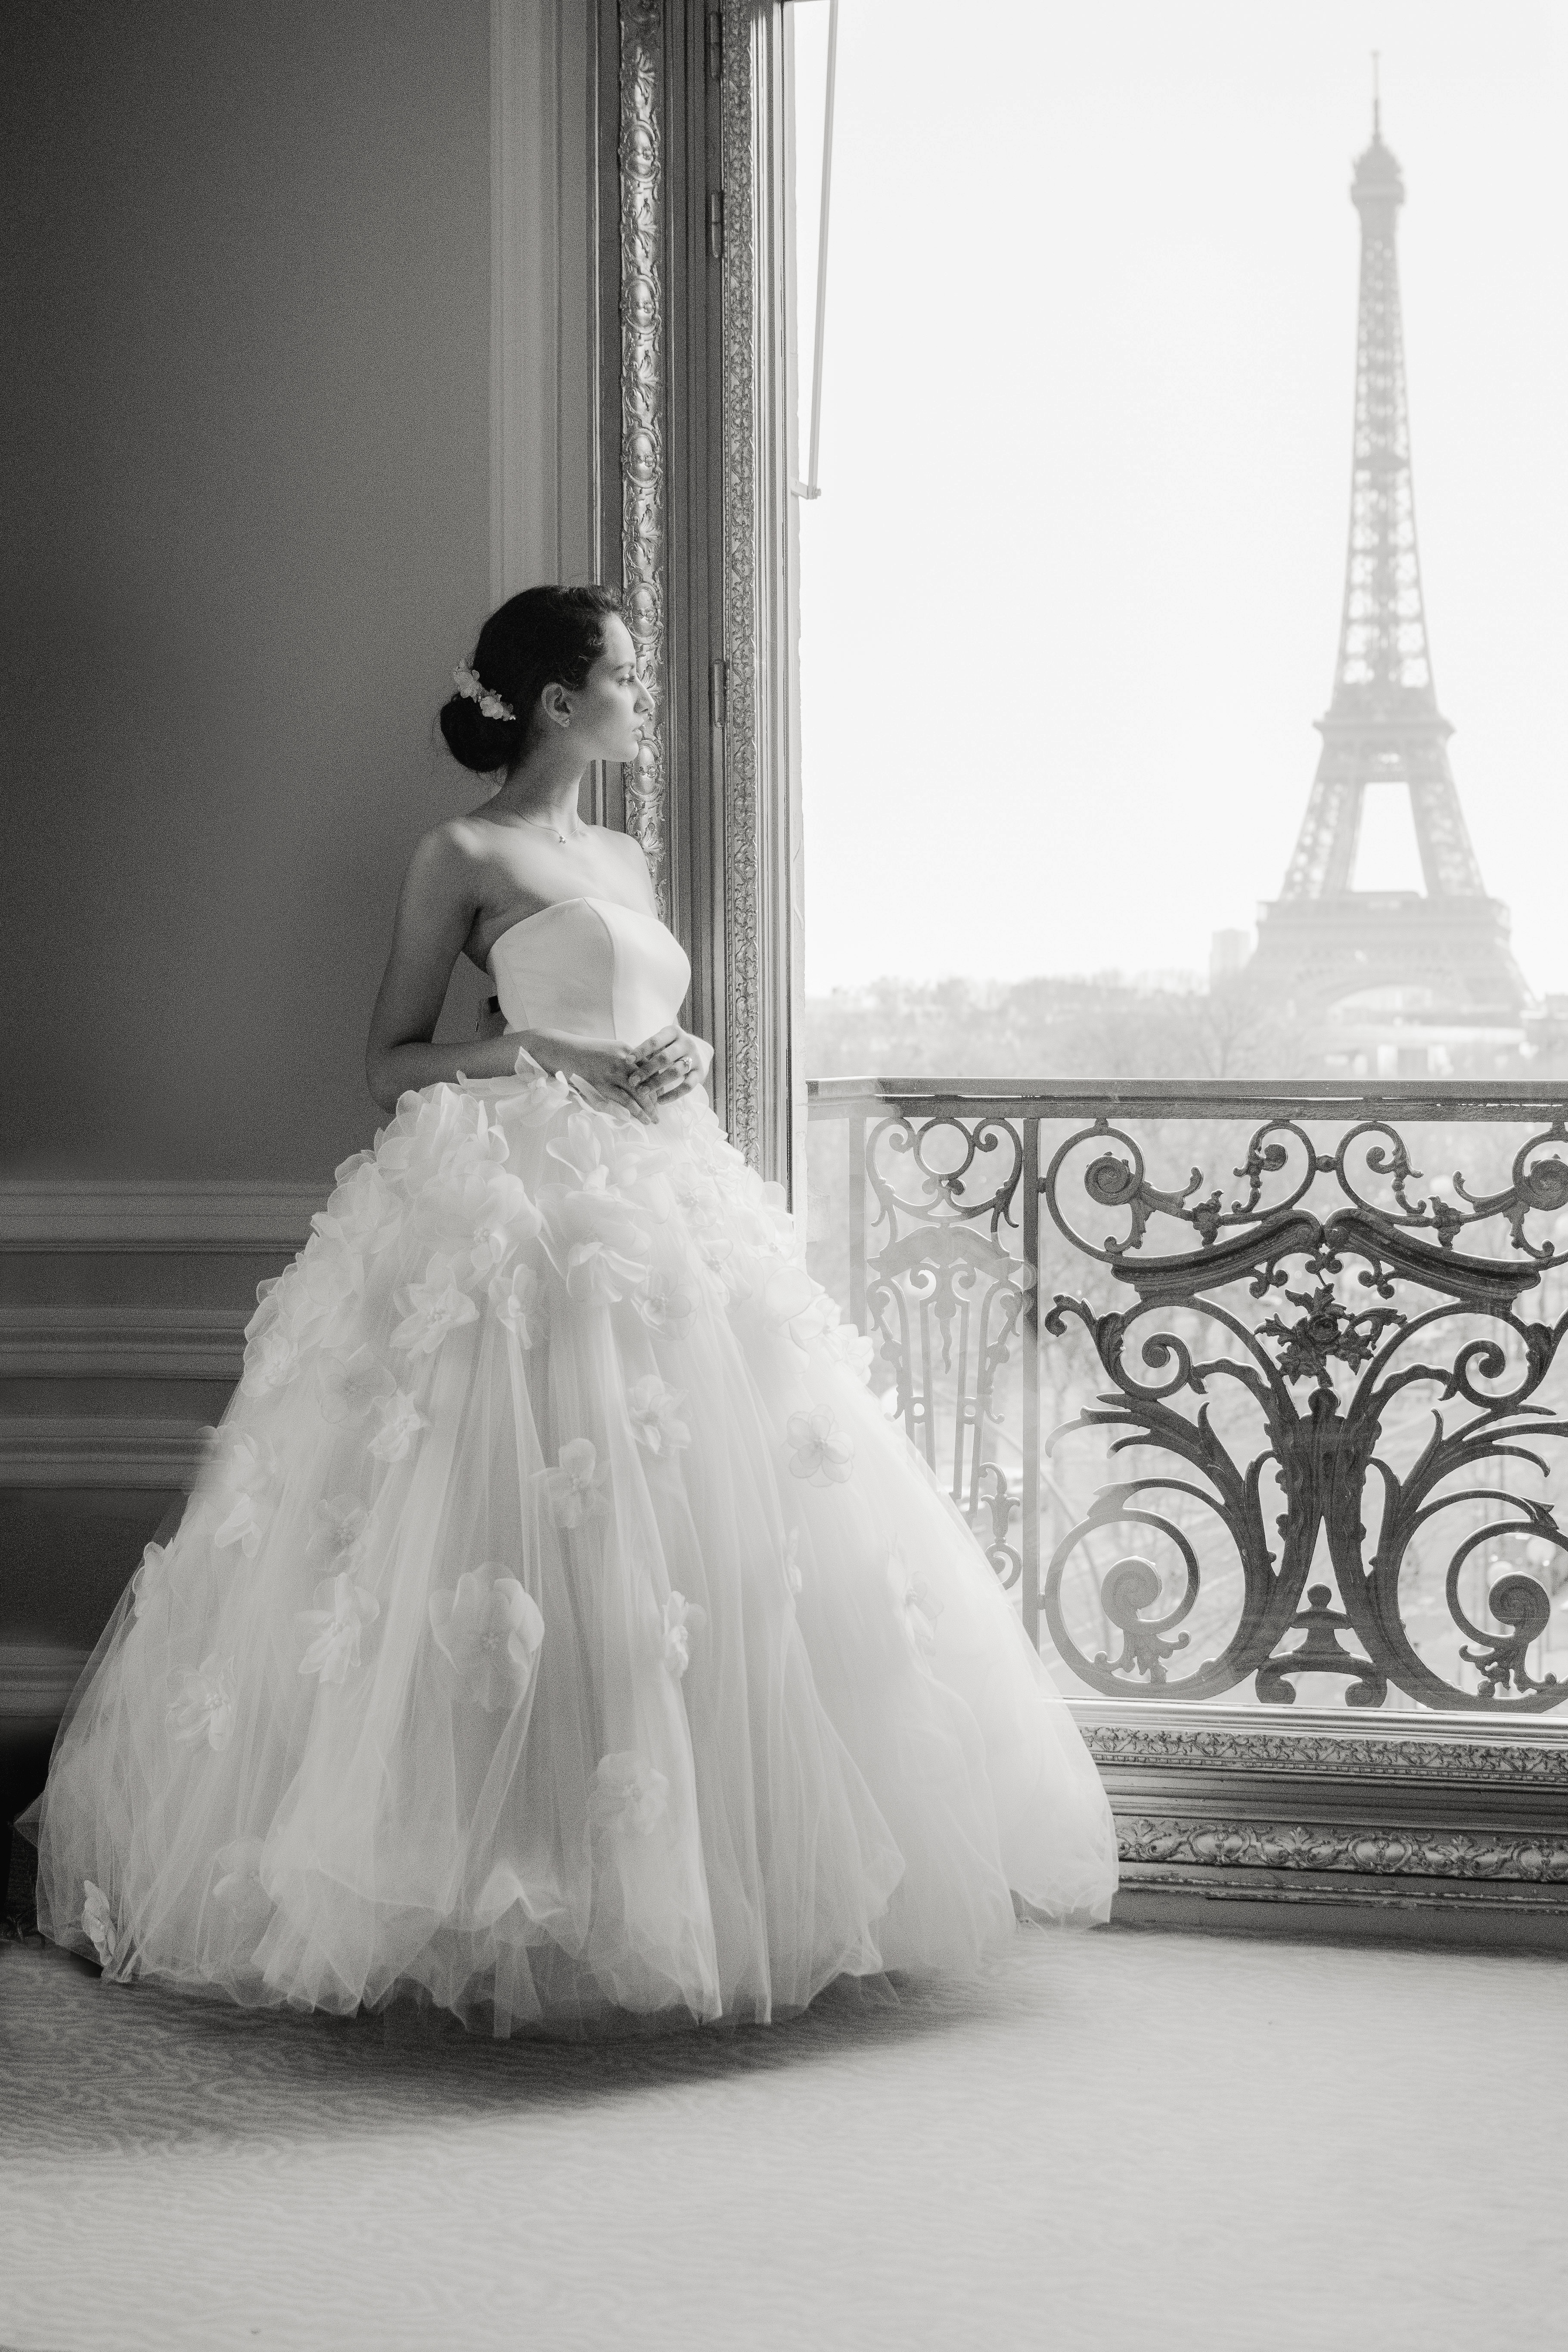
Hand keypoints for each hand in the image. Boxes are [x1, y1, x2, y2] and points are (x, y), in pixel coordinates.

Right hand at [524, 1033, 660, 1122]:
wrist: (560, 1049)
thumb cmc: (583, 1052)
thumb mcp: (608, 1050)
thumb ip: (623, 1061)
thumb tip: (637, 1078)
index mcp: (626, 1049)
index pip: (650, 1068)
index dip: (657, 1084)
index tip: (660, 1096)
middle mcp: (623, 1059)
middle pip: (648, 1081)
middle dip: (655, 1099)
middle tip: (659, 1112)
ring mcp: (612, 1071)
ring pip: (638, 1093)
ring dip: (648, 1109)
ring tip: (653, 1120)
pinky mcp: (601, 1083)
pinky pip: (623, 1099)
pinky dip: (634, 1111)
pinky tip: (639, 1119)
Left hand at [627, 1025, 706, 1103]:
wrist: (701, 1050)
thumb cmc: (671, 1047)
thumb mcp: (662, 1042)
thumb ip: (647, 1050)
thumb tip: (625, 1061)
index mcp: (673, 1032)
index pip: (655, 1041)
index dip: (640, 1051)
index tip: (627, 1061)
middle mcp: (686, 1043)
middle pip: (665, 1058)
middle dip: (646, 1070)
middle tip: (632, 1081)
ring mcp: (695, 1058)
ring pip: (675, 1072)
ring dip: (657, 1083)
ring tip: (642, 1092)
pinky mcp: (700, 1073)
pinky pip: (687, 1086)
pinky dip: (673, 1095)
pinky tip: (660, 1101)